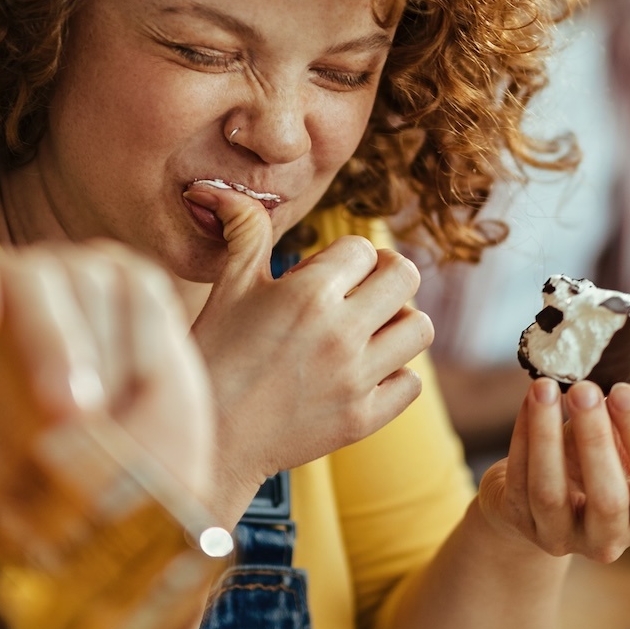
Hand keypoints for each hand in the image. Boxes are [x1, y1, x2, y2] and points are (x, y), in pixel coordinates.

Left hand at [0, 193, 214, 536]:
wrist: (69, 544)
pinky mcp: (138, 295)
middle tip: (59, 412)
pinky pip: (143, 315)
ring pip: (90, 297)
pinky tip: (124, 419)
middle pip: (28, 273)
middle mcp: (5, 278)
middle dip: (47, 342)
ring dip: (94, 373)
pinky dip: (136, 373)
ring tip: (92, 444)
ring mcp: (77, 279)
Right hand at [186, 184, 433, 514]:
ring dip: (399, 322)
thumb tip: (222, 190)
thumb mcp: (228, 287)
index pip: (364, 248)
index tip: (328, 273)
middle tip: (365, 288)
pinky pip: (411, 383)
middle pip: (406, 277)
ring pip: (420, 328)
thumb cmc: (213, 355)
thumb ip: (244, 233)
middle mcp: (340, 333)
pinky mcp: (362, 419)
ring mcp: (355, 379)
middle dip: (388, 275)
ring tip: (370, 329)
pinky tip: (366, 371)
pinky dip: (396, 374)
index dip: (347, 256)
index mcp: (308, 293)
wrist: (209, 437)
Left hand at [476, 326, 629, 561]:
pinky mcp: (523, 525)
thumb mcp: (627, 424)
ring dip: (546, 436)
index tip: (623, 391)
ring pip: (551, 494)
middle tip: (583, 388)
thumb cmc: (598, 452)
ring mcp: (562, 536)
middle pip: (608, 499)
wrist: (544, 487)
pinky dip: (523, 437)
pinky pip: (519, 481)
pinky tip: (529, 401)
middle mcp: (611, 537)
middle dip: (595, 440)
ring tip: (544, 387)